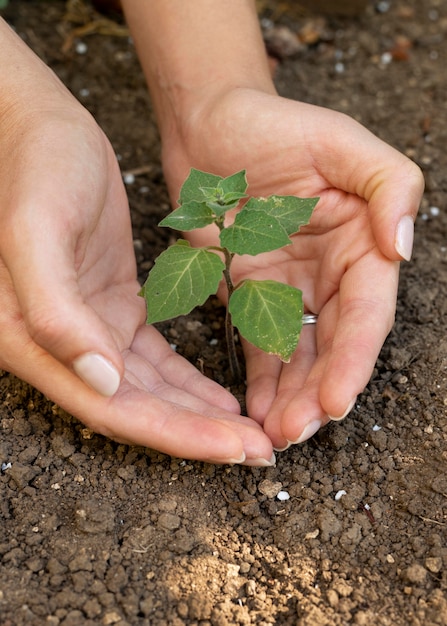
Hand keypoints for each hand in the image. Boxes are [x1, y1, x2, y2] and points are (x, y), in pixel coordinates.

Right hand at [0, 28, 273, 464]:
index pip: (117, 410)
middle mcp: (63, 349)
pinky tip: (224, 396)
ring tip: (251, 430)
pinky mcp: (112, 308)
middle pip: (140, 411)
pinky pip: (156, 360)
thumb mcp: (34, 231)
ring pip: (152, 391)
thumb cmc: (29, 169)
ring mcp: (90, 330)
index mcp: (35, 343)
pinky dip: (190, 383)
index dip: (179, 435)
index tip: (237, 448)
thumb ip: (55, 311)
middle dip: (202, 434)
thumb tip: (101, 380)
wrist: (31, 130)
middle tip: (260, 450)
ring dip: (201, 414)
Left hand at [161, 88, 423, 449]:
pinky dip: (261, 380)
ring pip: (297, 355)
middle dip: (318, 392)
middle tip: (296, 432)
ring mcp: (289, 288)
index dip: (354, 358)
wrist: (209, 127)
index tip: (337, 399)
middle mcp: (330, 274)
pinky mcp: (248, 295)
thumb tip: (402, 250)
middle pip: (332, 345)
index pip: (365, 313)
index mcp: (361, 244)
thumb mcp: (342, 142)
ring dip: (291, 397)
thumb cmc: (277, 127)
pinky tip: (257, 411)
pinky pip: (259, 346)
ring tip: (276, 434)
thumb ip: (389, 186)